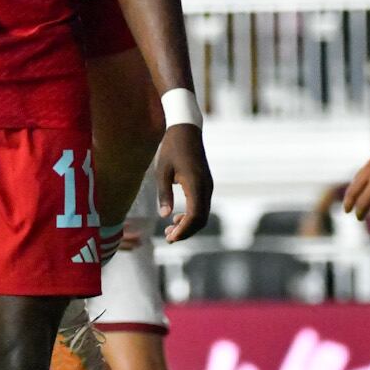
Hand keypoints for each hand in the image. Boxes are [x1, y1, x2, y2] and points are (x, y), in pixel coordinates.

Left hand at [156, 123, 214, 240]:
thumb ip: (164, 193)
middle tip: (168, 238)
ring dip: (188, 225)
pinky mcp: (205, 184)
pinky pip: (202, 206)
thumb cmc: (171, 148)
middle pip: (201, 219)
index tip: (170, 237)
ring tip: (169, 230)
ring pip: (202, 214)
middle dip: (186, 231)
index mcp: (196, 184)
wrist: (186, 130)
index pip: (195, 215)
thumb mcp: (162, 171)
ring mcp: (208, 186)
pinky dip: (191, 216)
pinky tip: (176, 218)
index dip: (184, 230)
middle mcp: (206, 187)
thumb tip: (165, 216)